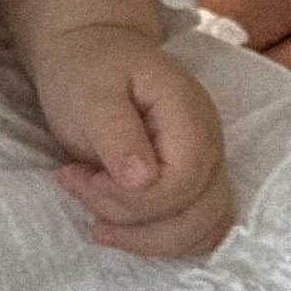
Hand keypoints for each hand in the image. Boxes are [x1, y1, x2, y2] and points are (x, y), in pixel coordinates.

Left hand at [37, 24, 234, 259]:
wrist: (93, 51)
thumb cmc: (88, 69)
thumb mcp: (90, 92)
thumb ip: (115, 133)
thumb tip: (142, 180)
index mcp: (189, 114)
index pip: (182, 182)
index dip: (133, 198)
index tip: (84, 177)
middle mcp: (209, 144)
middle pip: (198, 214)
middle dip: (133, 221)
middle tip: (80, 187)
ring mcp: (208, 166)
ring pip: (202, 230)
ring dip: (145, 238)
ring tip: (94, 214)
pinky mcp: (194, 184)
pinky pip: (195, 229)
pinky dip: (157, 238)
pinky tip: (117, 223)